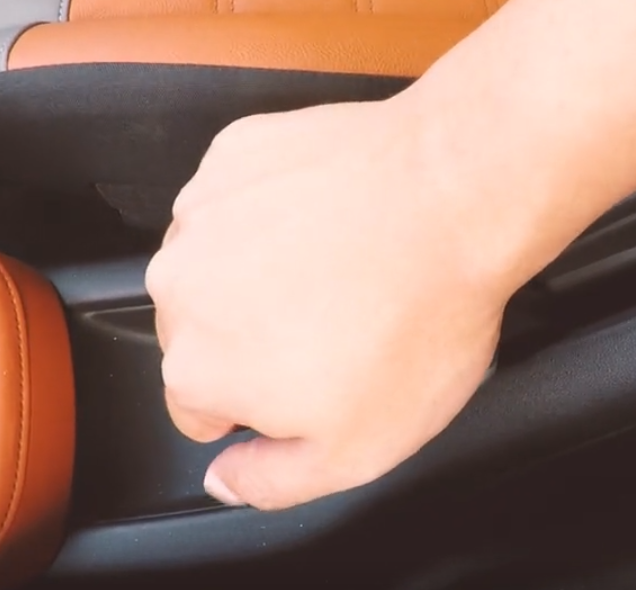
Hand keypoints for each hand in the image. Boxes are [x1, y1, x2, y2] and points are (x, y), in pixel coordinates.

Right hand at [146, 98, 515, 510]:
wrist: (455, 196)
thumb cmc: (418, 316)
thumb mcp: (358, 449)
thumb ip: (273, 481)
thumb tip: (227, 479)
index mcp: (198, 367)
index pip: (199, 408)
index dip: (261, 404)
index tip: (310, 381)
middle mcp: (180, 286)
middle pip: (203, 331)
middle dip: (257, 335)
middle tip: (339, 324)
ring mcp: (203, 211)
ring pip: (219, 260)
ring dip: (265, 267)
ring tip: (344, 267)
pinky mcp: (235, 155)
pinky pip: (241, 196)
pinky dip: (277, 208)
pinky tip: (335, 217)